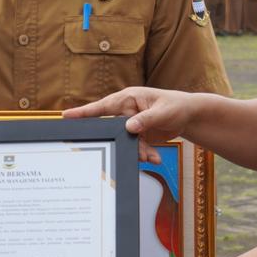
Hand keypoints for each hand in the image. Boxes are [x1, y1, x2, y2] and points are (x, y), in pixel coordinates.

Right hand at [63, 87, 193, 162]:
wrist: (189, 115)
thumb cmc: (176, 105)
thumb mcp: (162, 112)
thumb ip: (145, 120)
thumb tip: (129, 127)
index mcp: (128, 98)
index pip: (102, 107)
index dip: (83, 113)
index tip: (66, 116)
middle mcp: (126, 110)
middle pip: (113, 129)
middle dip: (121, 142)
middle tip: (133, 151)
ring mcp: (132, 123)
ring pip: (125, 141)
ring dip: (137, 151)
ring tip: (150, 157)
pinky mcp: (138, 135)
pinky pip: (135, 147)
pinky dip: (144, 154)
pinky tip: (154, 158)